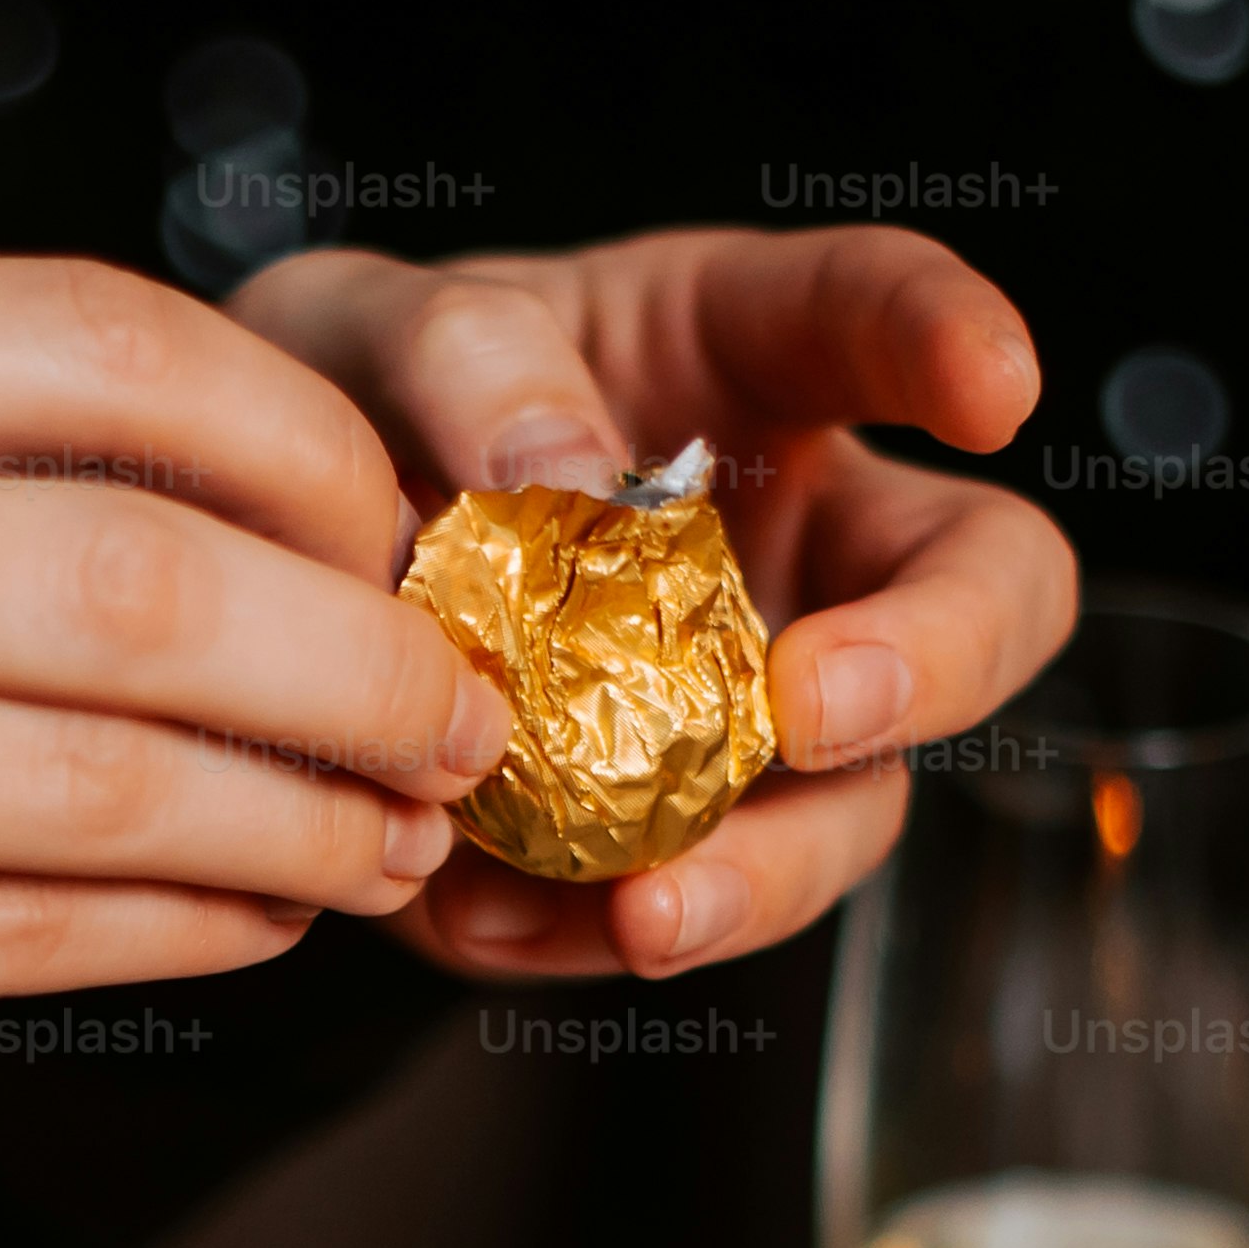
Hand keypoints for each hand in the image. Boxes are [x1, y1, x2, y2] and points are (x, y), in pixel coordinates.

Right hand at [0, 252, 502, 1247]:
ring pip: (105, 764)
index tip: (400, 526)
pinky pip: (16, 925)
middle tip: (464, 703)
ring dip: (302, 807)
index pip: (72, 340)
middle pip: (133, 565)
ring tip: (396, 830)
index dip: (293, 443)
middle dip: (357, 645)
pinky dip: (183, 924)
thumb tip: (194, 498)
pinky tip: (260, 919)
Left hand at [229, 227, 1069, 981]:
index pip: (876, 313)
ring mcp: (750, 701)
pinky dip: (588, 934)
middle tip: (817, 710)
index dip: (955, 335)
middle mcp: (794, 535)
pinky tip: (488, 919)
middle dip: (933, 660)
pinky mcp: (657, 839)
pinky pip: (679, 904)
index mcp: (740, 356)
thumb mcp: (366, 335)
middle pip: (980, 592)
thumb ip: (462, 357)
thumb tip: (566, 467)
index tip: (996, 387)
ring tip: (645, 914)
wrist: (252, 580)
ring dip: (765, 872)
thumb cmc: (347, 406)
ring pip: (848, 804)